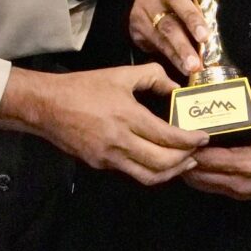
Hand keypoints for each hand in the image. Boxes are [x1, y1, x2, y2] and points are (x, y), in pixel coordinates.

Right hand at [0, 65, 204, 182]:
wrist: (47, 106)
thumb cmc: (84, 87)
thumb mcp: (121, 75)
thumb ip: (153, 77)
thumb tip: (177, 87)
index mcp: (127, 116)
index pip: (168, 137)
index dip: (190, 140)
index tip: (204, 137)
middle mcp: (120, 141)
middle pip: (162, 162)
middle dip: (185, 159)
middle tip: (197, 152)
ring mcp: (109, 157)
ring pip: (148, 176)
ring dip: (171, 172)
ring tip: (184, 163)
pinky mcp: (101, 165)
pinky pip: (132, 172)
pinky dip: (151, 170)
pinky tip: (159, 160)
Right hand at [130, 0, 237, 75]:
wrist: (151, 8)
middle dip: (191, 18)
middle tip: (204, 36)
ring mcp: (143, 6)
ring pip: (165, 26)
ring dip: (182, 46)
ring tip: (195, 63)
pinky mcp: (137, 26)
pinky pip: (157, 43)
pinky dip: (174, 57)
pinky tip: (185, 67)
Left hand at [180, 87, 250, 198]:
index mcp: (249, 163)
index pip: (207, 159)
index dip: (189, 147)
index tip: (176, 130)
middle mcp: (240, 182)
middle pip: (198, 175)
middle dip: (181, 158)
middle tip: (171, 137)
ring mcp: (240, 191)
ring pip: (202, 184)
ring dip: (188, 168)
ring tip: (179, 146)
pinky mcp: (242, 194)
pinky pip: (212, 186)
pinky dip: (199, 175)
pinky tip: (195, 158)